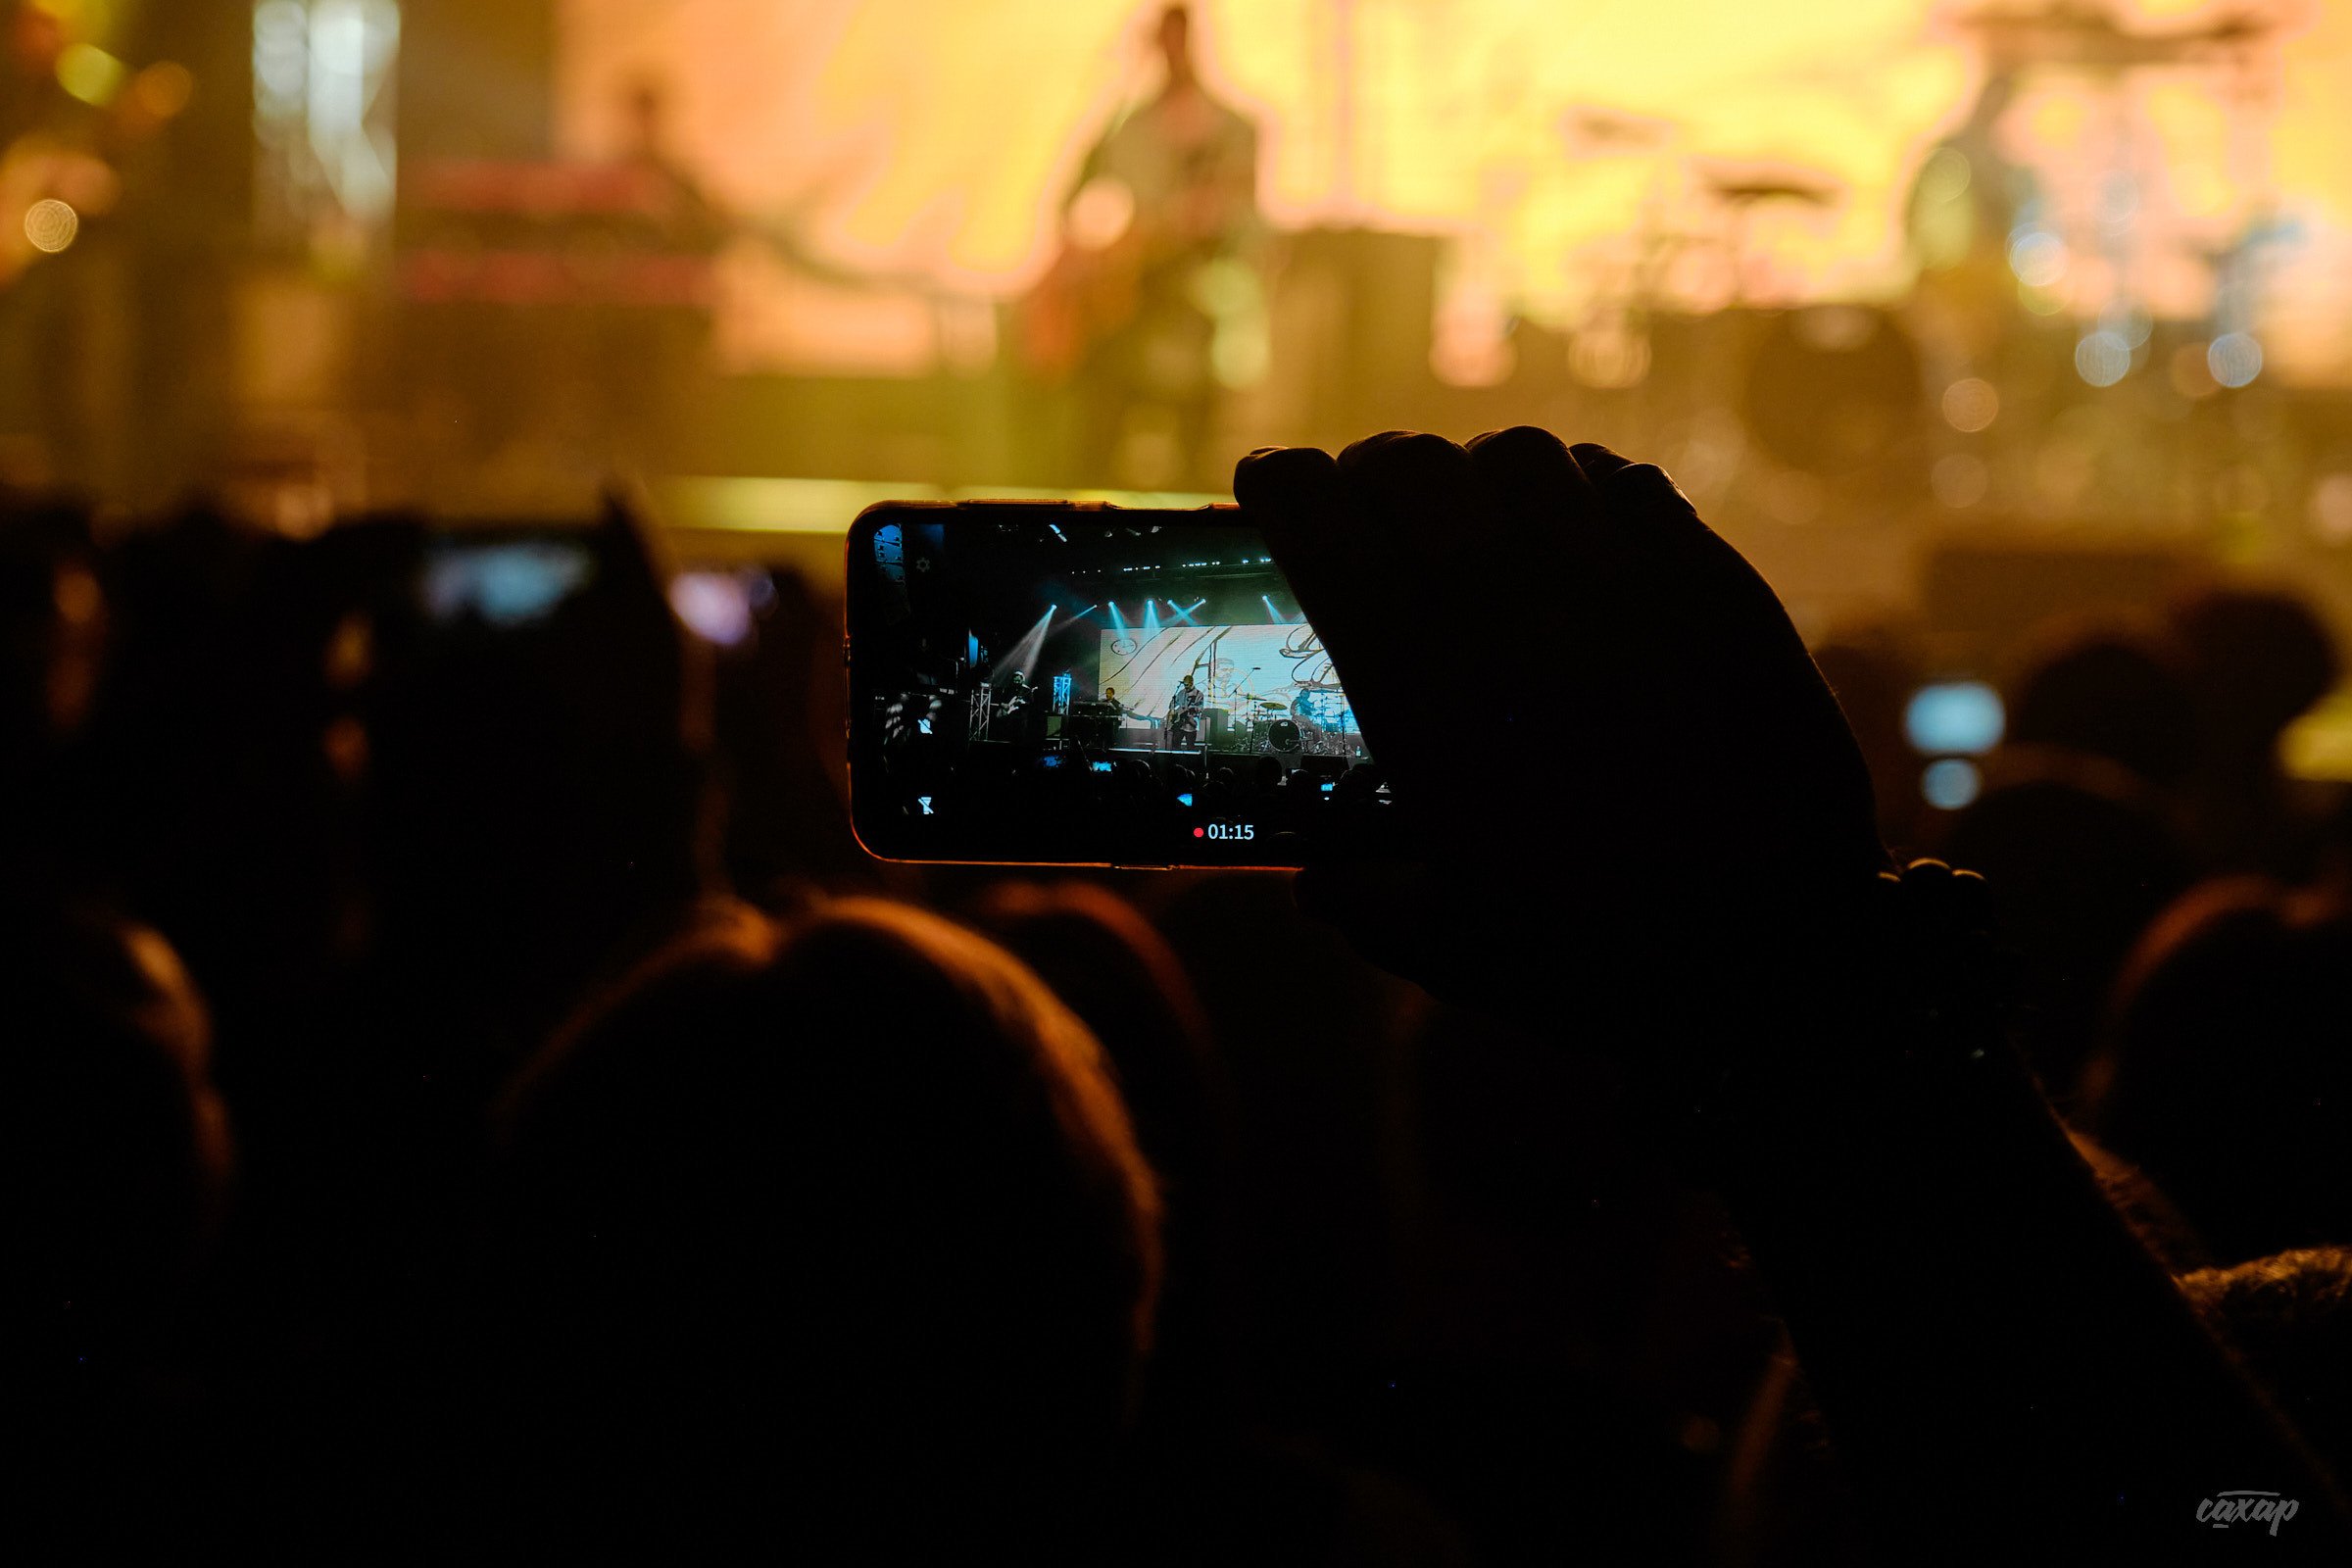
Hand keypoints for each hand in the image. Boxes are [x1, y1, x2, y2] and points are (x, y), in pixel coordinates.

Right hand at [1237, 429, 1884, 1037]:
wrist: (1779, 956)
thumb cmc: (1596, 957)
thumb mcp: (1447, 947)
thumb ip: (1361, 901)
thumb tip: (1313, 882)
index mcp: (1421, 684)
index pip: (1320, 522)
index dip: (1279, 483)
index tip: (1267, 483)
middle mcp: (1509, 606)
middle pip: (1410, 465)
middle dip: (1369, 469)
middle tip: (1366, 499)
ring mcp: (1618, 580)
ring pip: (1520, 455)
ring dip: (1476, 471)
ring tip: (1475, 510)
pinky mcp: (1711, 581)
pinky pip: (1626, 482)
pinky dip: (1582, 486)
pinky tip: (1579, 527)